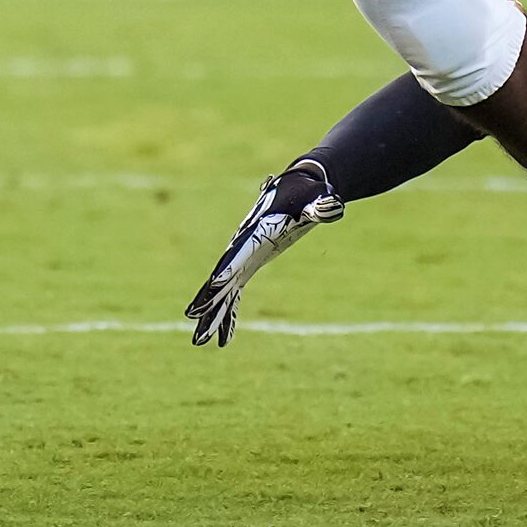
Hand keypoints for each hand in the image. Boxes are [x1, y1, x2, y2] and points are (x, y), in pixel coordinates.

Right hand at [185, 159, 343, 346]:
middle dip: (208, 297)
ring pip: (224, 288)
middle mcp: (245, 244)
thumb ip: (322, 206)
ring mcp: (245, 255)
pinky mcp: (251, 262)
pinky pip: (235, 291)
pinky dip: (229, 311)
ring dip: (213, 313)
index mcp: (259, 231)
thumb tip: (333, 206)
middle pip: (223, 274)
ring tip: (201, 340)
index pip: (241, 252)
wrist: (299, 185)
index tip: (216, 284)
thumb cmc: (308, 193)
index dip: (229, 268)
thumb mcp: (317, 198)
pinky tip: (224, 336)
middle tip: (193, 318)